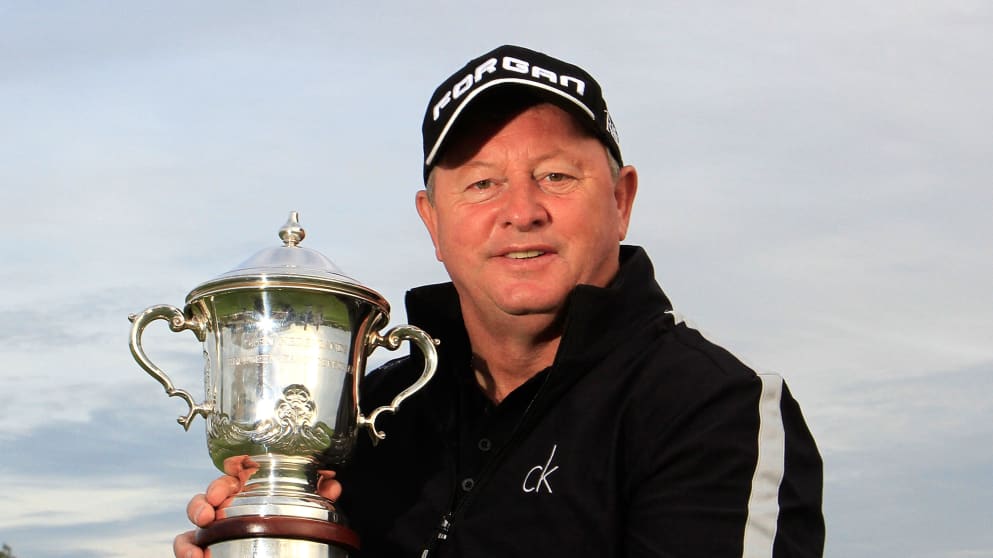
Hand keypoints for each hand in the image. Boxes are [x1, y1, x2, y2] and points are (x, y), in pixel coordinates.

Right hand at [172, 455, 342, 557]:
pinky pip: (188, 544)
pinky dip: (187, 549)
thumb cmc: (288, 524)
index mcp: (253, 488)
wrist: (283, 550)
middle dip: (206, 498)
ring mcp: (217, 526)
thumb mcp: (307, 508)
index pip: (236, 471)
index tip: (231, 477)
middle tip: (210, 508)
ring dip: (194, 519)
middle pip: (211, 492)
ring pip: (196, 515)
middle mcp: (231, 504)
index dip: (230, 470)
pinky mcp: (205, 546)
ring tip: (200, 529)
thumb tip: (332, 485)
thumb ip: (319, 495)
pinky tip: (195, 556)